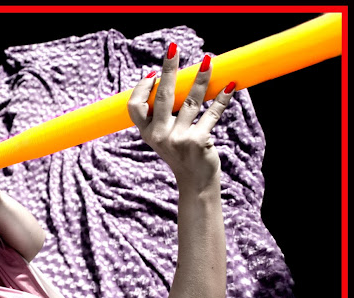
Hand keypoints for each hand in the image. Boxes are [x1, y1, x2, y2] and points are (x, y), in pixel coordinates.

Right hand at [127, 45, 235, 193]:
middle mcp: (159, 136)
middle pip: (162, 96)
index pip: (135, 106)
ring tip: (209, 61)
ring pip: (191, 101)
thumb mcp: (164, 136)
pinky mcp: (198, 141)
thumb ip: (162, 115)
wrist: (195, 182)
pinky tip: (230, 85)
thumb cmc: (180, 154)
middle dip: (168, 69)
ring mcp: (178, 139)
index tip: (152, 73)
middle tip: (173, 49)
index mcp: (147, 133)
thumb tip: (166, 80)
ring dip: (202, 79)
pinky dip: (222, 99)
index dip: (142, 87)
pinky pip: (212, 114)